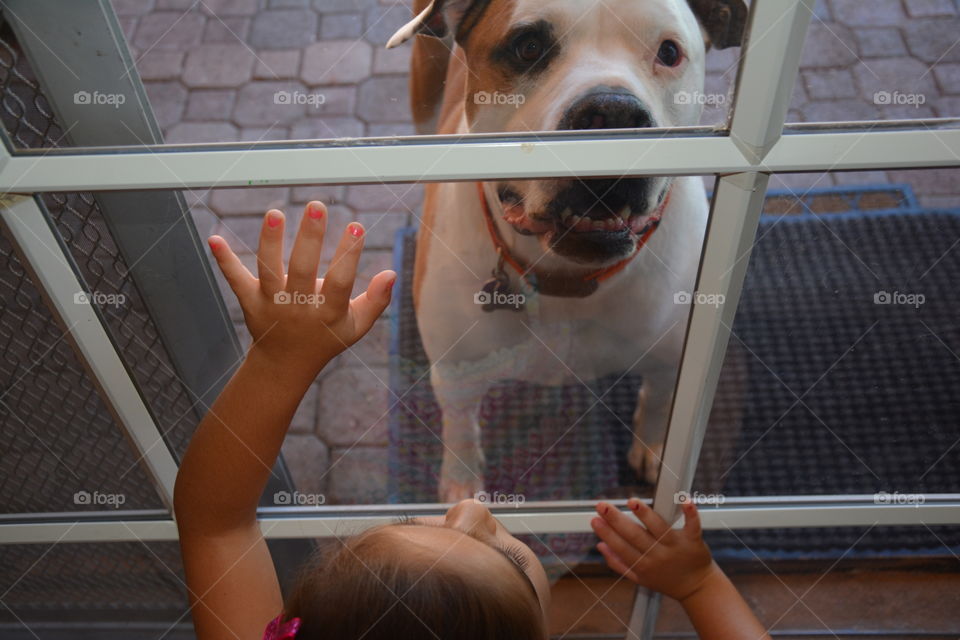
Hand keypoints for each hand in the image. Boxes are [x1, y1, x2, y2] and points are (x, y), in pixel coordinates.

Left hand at [208, 201, 395, 376]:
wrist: (285, 366)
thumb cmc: (325, 339)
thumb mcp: (356, 326)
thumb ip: (376, 301)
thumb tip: (391, 272)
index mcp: (328, 313)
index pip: (341, 282)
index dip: (349, 254)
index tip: (356, 226)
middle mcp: (298, 308)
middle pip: (303, 270)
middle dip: (310, 238)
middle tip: (317, 206)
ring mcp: (271, 305)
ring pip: (269, 271)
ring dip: (270, 242)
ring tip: (275, 213)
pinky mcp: (250, 303)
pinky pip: (236, 280)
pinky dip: (224, 261)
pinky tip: (214, 239)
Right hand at [591, 498, 716, 601]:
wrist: (698, 589)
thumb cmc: (666, 581)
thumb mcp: (639, 578)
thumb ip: (618, 563)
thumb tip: (600, 546)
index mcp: (643, 565)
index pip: (621, 547)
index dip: (606, 533)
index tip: (595, 519)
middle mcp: (658, 555)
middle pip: (635, 536)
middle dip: (616, 520)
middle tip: (602, 506)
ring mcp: (676, 547)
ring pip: (659, 528)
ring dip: (646, 514)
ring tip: (632, 502)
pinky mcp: (693, 540)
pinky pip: (692, 525)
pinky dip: (690, 513)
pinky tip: (685, 500)